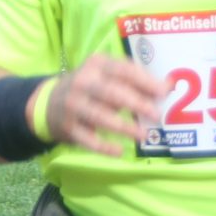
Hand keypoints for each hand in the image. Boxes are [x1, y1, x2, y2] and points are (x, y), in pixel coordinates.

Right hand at [42, 55, 166, 156]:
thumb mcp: (106, 75)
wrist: (48, 104)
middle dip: (136, 104)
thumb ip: (134, 80)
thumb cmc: (90, 88)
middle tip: (156, 115)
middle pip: (111, 92)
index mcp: (97, 65)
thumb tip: (167, 88)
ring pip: (100, 116)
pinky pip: (88, 139)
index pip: (123, 70)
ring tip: (144, 136)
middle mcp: (83, 82)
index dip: (144, 81)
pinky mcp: (68, 127)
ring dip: (124, 127)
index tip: (164, 92)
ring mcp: (73, 105)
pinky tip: (120, 151)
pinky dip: (104, 147)